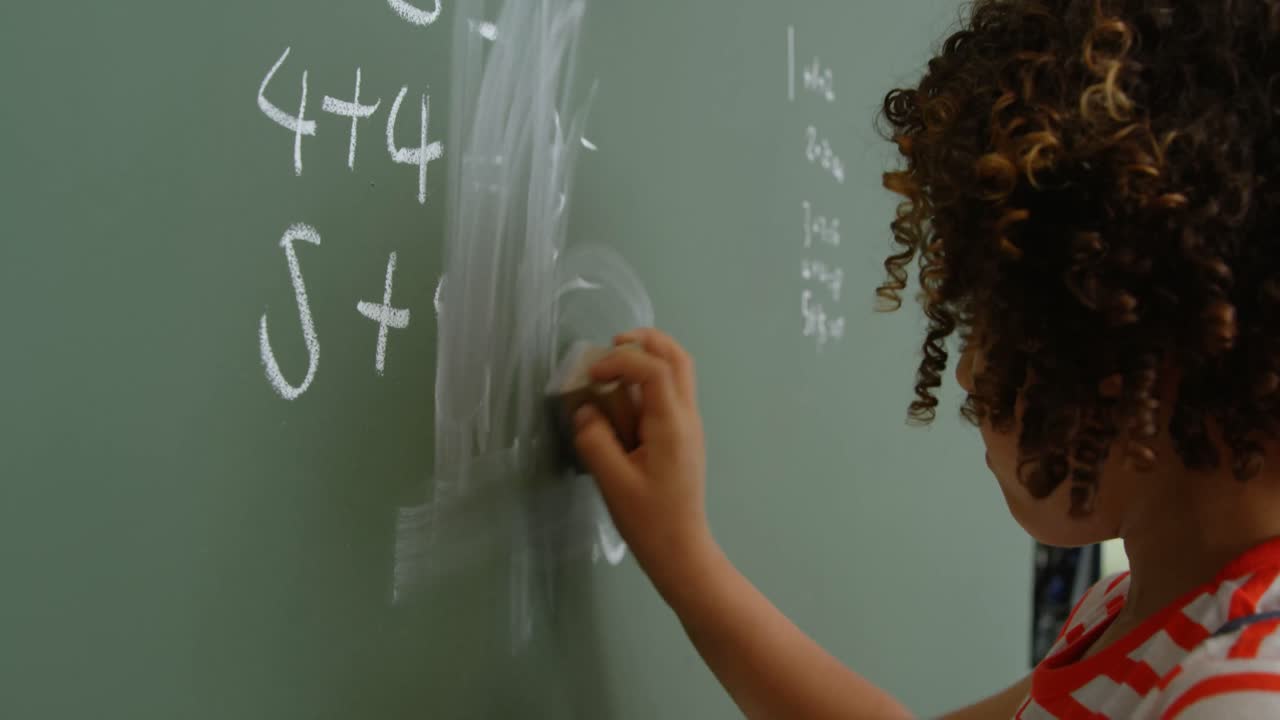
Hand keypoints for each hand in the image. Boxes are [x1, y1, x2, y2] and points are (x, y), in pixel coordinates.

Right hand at [572, 328, 713, 586]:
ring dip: (649, 359)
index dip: (621, 361)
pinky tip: (623, 398)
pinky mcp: (682, 437)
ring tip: (615, 366)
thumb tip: (584, 410)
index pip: (653, 369)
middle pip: (678, 358)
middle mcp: (687, 417)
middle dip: (646, 342)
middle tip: (612, 345)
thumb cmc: (649, 521)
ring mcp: (688, 426)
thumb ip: (595, 441)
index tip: (592, 376)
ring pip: (678, 372)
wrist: (681, 552)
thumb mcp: (613, 483)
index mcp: (672, 425)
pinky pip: (671, 393)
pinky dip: (649, 381)